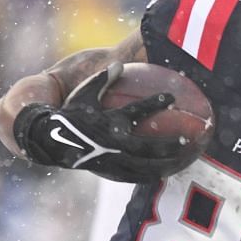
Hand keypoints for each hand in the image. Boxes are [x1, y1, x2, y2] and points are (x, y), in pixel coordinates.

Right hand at [12, 64, 190, 181]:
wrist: (50, 141)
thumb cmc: (69, 114)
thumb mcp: (84, 94)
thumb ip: (103, 80)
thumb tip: (120, 64)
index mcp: (108, 122)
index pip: (137, 111)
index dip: (155, 103)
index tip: (171, 96)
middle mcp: (113, 144)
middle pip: (149, 147)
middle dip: (171, 144)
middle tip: (190, 139)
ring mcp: (113, 161)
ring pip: (146, 167)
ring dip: (167, 164)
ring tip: (185, 160)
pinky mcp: (111, 173)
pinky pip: (136, 176)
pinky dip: (153, 174)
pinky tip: (166, 173)